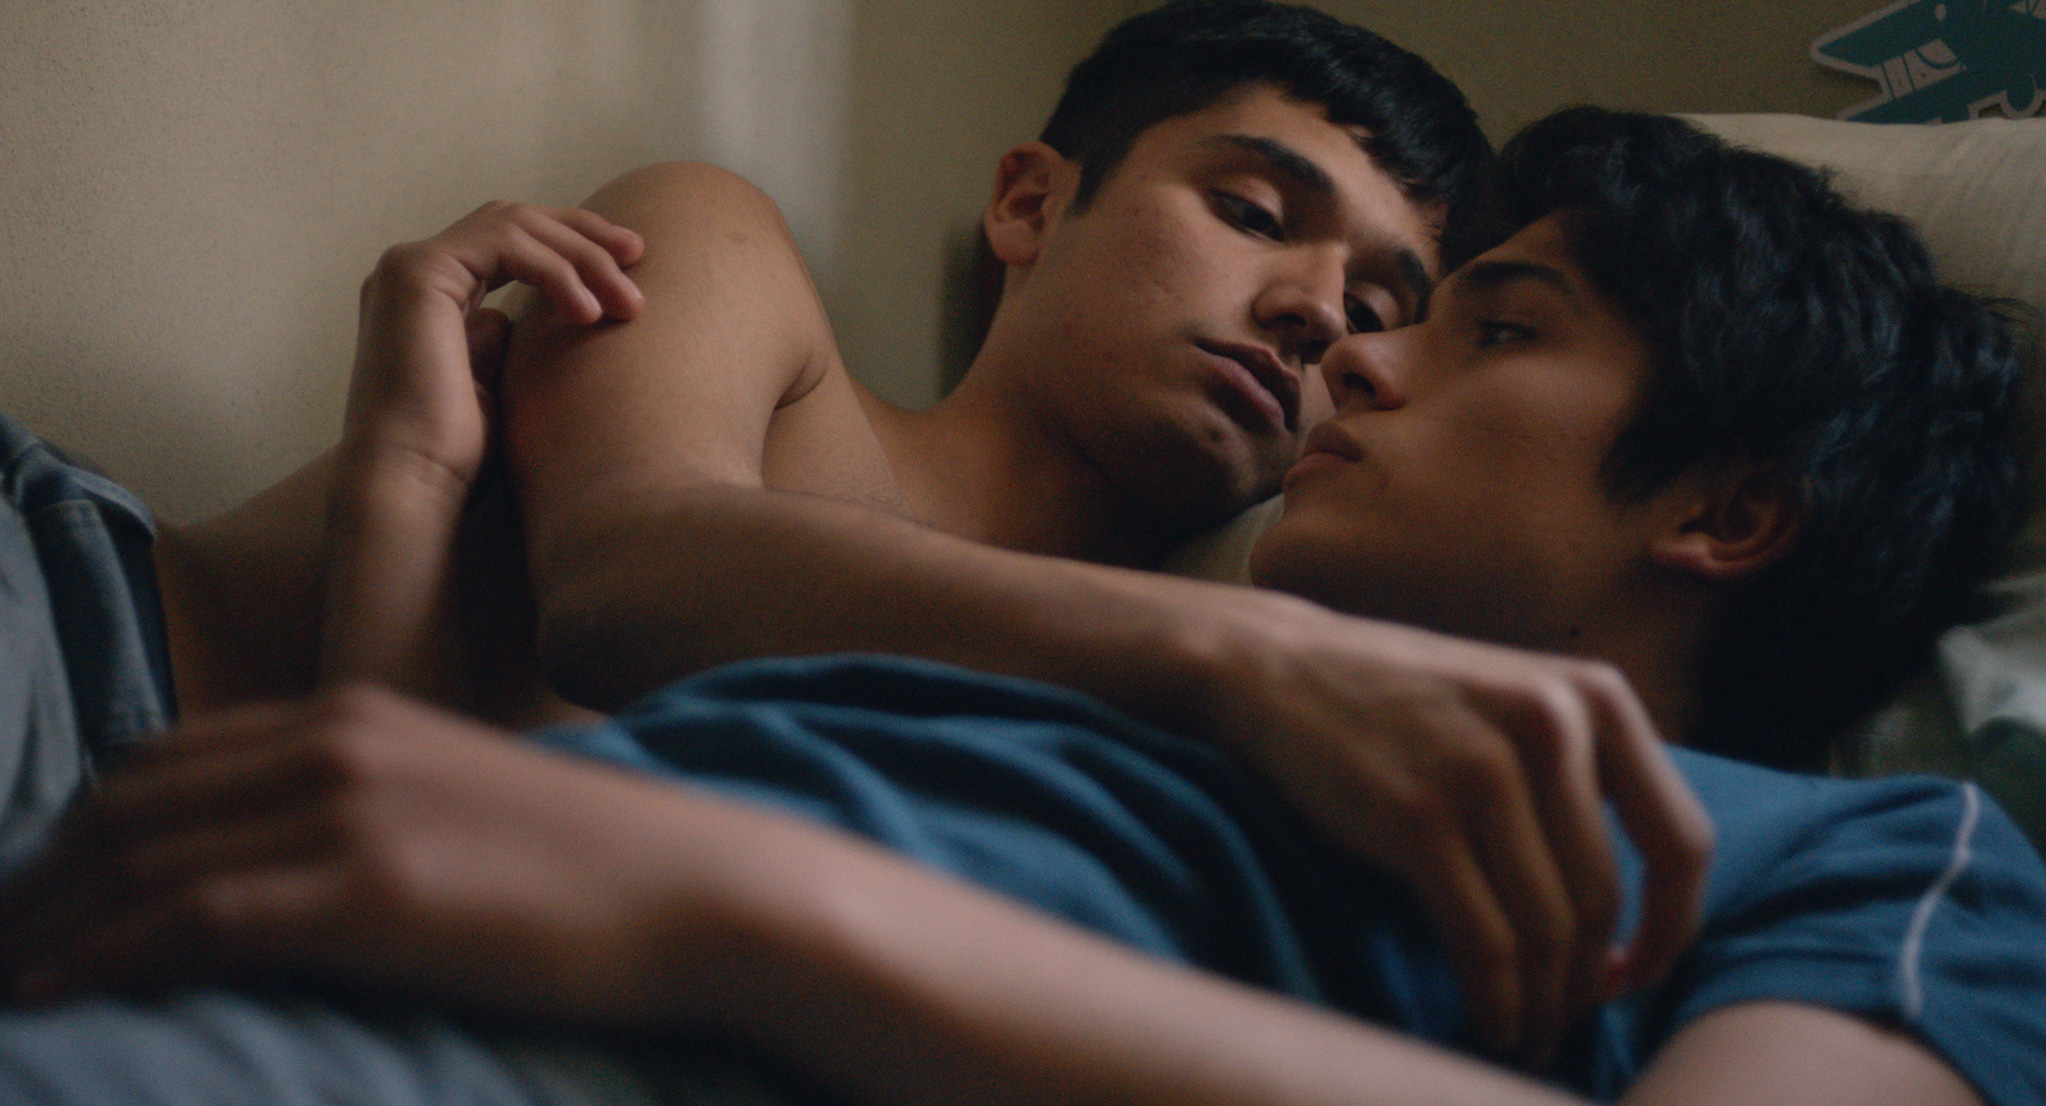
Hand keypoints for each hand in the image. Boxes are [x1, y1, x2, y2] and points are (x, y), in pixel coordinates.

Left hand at [0, 687, 706, 1026]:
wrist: (705, 887)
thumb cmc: (602, 865)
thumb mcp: (468, 804)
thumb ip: (374, 809)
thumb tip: (301, 872)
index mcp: (357, 713)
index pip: (165, 762)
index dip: (77, 836)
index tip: (38, 904)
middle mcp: (336, 741)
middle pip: (127, 803)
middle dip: (37, 883)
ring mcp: (351, 810)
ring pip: (137, 857)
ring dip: (45, 928)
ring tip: (4, 988)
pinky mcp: (369, 890)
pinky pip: (188, 920)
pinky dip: (101, 960)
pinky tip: (53, 1001)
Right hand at [345, 202, 643, 492]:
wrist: (415, 483)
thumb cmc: (455, 455)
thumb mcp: (494, 384)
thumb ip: (500, 344)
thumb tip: (514, 321)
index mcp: (429, 294)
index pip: (509, 242)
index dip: (570, 246)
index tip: (627, 267)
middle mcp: (414, 270)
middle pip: (515, 219)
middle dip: (583, 234)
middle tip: (639, 253)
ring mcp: (409, 266)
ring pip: (515, 225)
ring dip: (581, 257)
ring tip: (626, 304)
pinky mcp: (417, 272)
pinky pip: (506, 244)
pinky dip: (555, 271)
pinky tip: (587, 312)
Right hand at [1197, 600, 1713, 1068]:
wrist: (1277, 668)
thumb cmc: (1401, 703)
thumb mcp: (1518, 701)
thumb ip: (1584, 775)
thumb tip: (1633, 922)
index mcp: (1595, 696)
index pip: (1681, 840)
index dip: (1672, 928)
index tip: (1638, 973)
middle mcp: (1550, 724)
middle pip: (1604, 899)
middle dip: (1589, 982)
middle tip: (1564, 1019)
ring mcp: (1481, 768)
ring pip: (1548, 930)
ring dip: (1542, 1005)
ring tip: (1525, 1032)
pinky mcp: (1416, 816)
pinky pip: (1483, 942)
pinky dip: (1494, 1001)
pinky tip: (1487, 1020)